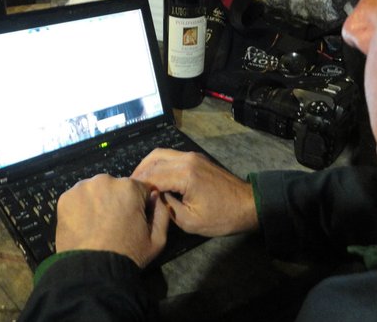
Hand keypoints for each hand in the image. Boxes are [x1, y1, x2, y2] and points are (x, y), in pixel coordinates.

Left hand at [55, 174, 169, 267]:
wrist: (92, 272)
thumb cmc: (128, 255)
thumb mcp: (157, 240)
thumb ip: (162, 212)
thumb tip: (155, 195)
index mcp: (129, 186)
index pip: (139, 188)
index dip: (139, 204)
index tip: (133, 220)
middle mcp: (105, 180)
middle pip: (115, 187)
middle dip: (116, 200)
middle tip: (113, 224)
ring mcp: (82, 187)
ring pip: (95, 191)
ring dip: (97, 202)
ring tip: (96, 225)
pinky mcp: (65, 198)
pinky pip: (77, 198)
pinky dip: (80, 208)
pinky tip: (83, 225)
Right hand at [132, 149, 258, 236]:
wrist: (248, 205)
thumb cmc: (221, 217)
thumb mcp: (190, 221)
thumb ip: (167, 208)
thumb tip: (153, 197)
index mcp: (185, 174)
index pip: (152, 176)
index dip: (138, 186)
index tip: (128, 196)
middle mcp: (187, 159)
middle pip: (154, 159)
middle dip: (139, 172)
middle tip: (129, 186)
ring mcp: (193, 156)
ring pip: (162, 154)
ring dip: (148, 165)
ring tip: (139, 181)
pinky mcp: (197, 158)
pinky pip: (171, 156)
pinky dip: (159, 164)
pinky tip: (155, 178)